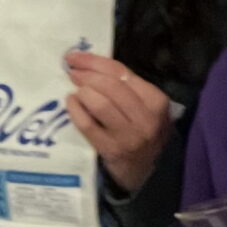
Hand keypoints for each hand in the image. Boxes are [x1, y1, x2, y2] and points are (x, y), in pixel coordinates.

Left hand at [65, 51, 172, 193]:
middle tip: (71, 71)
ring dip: (83, 92)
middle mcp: (146, 118)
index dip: (94, 61)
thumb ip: (125, 86)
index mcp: (156, 101)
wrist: (143, 170)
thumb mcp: (144, 106)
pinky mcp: (112, 150)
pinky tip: (71, 103)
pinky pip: (88, 125)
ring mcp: (129, 136)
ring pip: (101, 104)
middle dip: (87, 74)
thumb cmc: (140, 130)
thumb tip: (89, 64)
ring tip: (75, 89)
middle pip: (111, 86)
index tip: (75, 56)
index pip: (122, 72)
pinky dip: (76, 110)